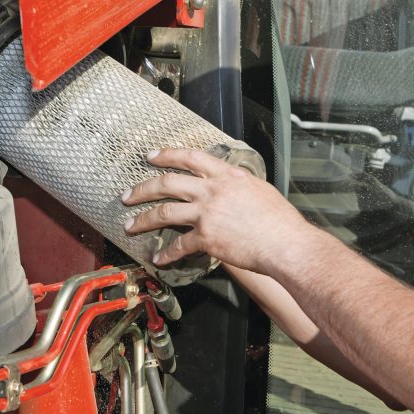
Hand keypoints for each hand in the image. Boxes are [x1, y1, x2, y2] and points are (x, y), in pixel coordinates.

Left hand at [121, 147, 312, 273]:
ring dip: (143, 220)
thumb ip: (237, 184)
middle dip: (142, 188)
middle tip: (127, 194)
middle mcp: (212, 190)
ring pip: (165, 212)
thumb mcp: (258, 189)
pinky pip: (179, 245)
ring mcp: (207, 213)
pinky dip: (166, 253)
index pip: (190, 157)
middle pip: (167, 183)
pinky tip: (158, 258)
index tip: (151, 156)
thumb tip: (230, 184)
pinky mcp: (206, 237)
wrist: (285, 243)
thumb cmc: (279, 220)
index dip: (167, 154)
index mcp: (226, 175)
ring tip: (130, 226)